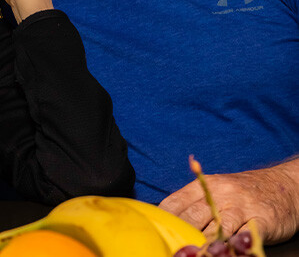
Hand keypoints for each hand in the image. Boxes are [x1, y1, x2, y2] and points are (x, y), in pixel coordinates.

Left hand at [159, 159, 298, 243]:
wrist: (283, 186)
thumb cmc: (241, 192)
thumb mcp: (215, 190)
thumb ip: (192, 204)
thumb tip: (164, 221)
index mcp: (202, 185)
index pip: (175, 202)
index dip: (162, 220)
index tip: (153, 234)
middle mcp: (220, 193)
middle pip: (193, 215)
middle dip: (179, 233)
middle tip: (170, 248)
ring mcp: (240, 206)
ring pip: (217, 226)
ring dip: (203, 242)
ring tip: (190, 253)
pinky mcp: (261, 219)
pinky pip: (245, 235)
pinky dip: (233, 245)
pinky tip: (225, 252)